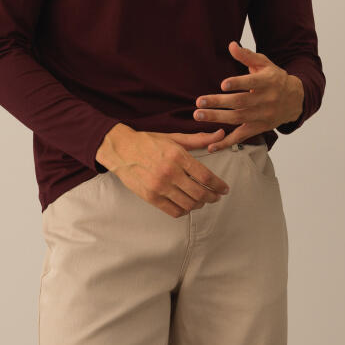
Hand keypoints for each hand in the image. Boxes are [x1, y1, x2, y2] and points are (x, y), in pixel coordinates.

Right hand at [99, 128, 232, 218]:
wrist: (120, 149)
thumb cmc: (148, 142)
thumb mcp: (174, 138)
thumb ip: (199, 139)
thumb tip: (220, 134)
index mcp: (178, 156)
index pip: (205, 176)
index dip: (219, 185)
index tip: (224, 189)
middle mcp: (169, 172)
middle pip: (199, 193)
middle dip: (212, 197)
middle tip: (216, 197)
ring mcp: (159, 186)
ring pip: (188, 204)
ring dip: (199, 204)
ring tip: (202, 200)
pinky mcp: (150, 197)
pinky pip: (174, 211)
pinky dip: (184, 211)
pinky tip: (187, 205)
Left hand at [192, 40, 303, 149]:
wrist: (295, 99)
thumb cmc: (275, 78)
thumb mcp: (264, 64)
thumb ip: (247, 56)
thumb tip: (231, 45)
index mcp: (268, 82)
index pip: (252, 83)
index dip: (238, 83)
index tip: (223, 84)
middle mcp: (266, 100)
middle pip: (241, 102)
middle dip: (219, 103)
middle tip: (199, 102)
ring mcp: (262, 116)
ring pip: (238, 119)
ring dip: (217, 118)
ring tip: (198, 115)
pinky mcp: (259, 128)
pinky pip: (241, 137)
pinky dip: (226, 143)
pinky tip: (212, 146)